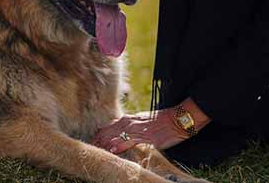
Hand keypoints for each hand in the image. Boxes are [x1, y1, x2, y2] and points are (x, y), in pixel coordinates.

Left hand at [92, 99, 210, 153]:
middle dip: (97, 141)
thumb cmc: (164, 121)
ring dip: (104, 143)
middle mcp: (131, 122)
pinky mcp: (147, 137)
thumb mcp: (144, 122)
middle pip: (108, 131)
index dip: (98, 136)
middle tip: (88, 149)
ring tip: (95, 150)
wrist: (180, 119)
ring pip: (116, 136)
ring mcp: (138, 129)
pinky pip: (130, 141)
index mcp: (130, 119)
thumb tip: (120, 136)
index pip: (108, 127)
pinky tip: (112, 149)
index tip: (92, 143)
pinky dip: (120, 144)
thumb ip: (132, 127)